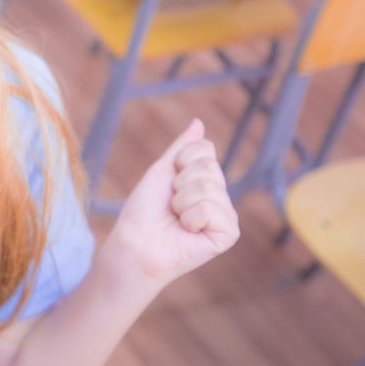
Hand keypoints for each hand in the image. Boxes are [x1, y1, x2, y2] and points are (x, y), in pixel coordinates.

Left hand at [108, 119, 240, 286]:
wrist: (136, 243)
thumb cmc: (145, 209)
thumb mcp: (162, 171)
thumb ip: (182, 148)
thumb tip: (198, 122)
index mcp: (205, 180)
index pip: (205, 150)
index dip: (180, 161)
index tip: (168, 181)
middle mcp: (219, 196)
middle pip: (208, 167)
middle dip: (179, 184)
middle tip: (171, 205)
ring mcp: (226, 215)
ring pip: (208, 187)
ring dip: (182, 202)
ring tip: (177, 218)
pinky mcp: (228, 234)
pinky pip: (212, 209)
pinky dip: (191, 218)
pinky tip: (187, 231)